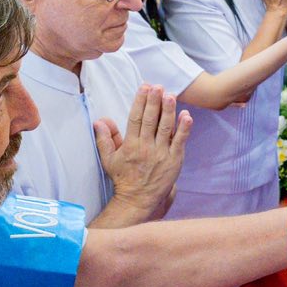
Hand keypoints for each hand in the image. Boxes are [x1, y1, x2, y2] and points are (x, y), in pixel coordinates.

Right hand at [95, 85, 190, 218]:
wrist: (138, 199)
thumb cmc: (123, 178)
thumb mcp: (108, 159)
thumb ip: (104, 139)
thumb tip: (100, 120)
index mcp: (130, 145)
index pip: (135, 118)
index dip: (140, 101)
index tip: (144, 87)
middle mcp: (146, 147)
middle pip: (151, 120)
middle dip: (154, 101)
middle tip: (157, 86)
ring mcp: (161, 154)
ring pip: (165, 128)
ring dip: (168, 110)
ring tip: (170, 95)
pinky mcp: (174, 160)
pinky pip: (180, 141)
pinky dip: (184, 128)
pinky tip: (187, 115)